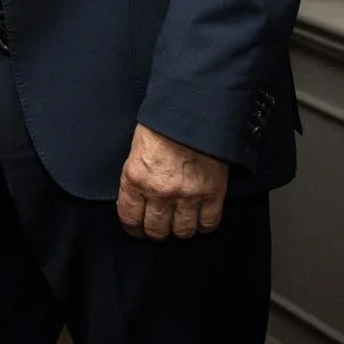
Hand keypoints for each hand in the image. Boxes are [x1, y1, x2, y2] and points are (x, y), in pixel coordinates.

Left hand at [116, 123, 227, 239]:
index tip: (137, 229)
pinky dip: (203, 225)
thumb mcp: (136, 151)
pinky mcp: (212, 193)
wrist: (192, 111)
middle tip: (159, 227)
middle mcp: (160, 192)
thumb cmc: (161, 125)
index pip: (130, 217)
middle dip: (156, 232)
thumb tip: (138, 198)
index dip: (133, 228)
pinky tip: (199, 220)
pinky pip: (208, 222)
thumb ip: (137, 177)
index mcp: (135, 179)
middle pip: (156, 230)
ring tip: (179, 223)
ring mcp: (188, 195)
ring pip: (182, 231)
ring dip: (180, 230)